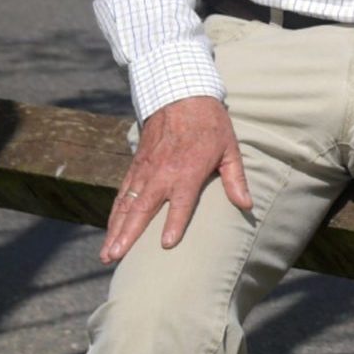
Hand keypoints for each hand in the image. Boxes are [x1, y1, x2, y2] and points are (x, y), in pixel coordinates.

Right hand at [101, 95, 252, 264]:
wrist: (181, 95)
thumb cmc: (211, 125)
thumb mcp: (230, 149)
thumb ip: (236, 179)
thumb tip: (247, 206)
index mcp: (188, 171)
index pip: (181, 203)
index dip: (174, 223)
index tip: (166, 244)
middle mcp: (162, 174)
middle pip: (142, 209)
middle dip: (128, 235)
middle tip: (115, 257)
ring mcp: (145, 171)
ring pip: (126, 205)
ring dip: (115, 230)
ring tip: (107, 254)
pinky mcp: (136, 166)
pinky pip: (122, 194)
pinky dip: (115, 213)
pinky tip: (110, 230)